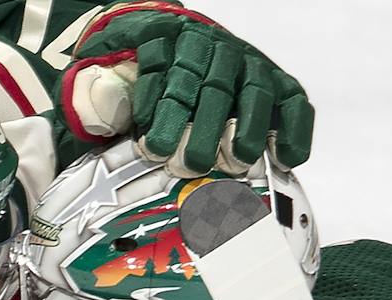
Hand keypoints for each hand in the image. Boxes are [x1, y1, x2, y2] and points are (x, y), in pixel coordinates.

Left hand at [57, 1, 312, 174]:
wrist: (173, 45)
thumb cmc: (135, 74)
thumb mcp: (106, 73)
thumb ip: (97, 90)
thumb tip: (98, 103)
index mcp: (167, 42)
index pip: (166, 76)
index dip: (161, 113)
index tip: (151, 147)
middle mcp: (213, 48)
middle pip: (212, 89)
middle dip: (203, 129)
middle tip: (192, 165)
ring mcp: (248, 63)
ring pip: (254, 93)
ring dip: (249, 130)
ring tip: (238, 163)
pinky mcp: (277, 79)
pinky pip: (293, 101)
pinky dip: (295, 128)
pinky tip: (288, 158)